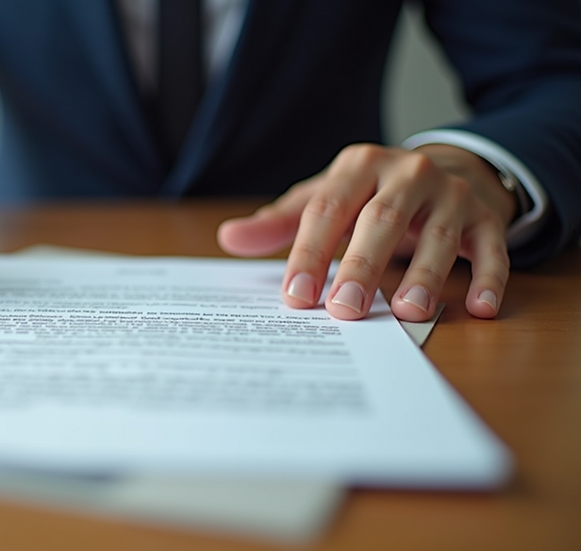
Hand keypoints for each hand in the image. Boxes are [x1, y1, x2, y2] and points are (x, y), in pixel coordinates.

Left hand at [217, 143, 517, 320]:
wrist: (450, 169)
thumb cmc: (373, 195)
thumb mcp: (327, 198)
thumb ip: (282, 222)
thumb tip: (229, 238)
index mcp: (359, 167)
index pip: (327, 210)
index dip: (310, 254)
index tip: (296, 296)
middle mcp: (407, 173)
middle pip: (380, 221)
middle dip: (361, 266)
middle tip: (343, 311)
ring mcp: (451, 194)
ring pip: (438, 236)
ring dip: (424, 275)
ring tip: (406, 312)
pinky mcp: (486, 218)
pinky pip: (492, 249)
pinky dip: (488, 278)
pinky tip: (479, 309)